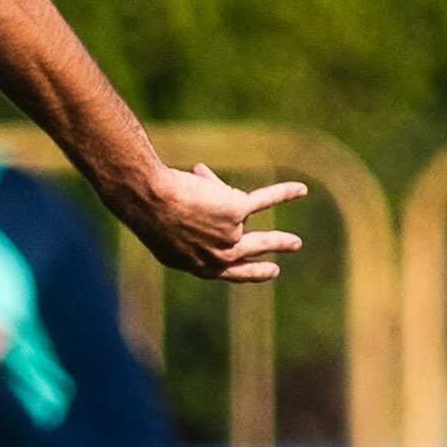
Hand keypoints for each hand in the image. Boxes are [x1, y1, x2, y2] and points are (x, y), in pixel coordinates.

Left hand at [125, 163, 306, 283]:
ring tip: (295, 244)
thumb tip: (202, 172)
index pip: (224, 272)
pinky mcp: (237, 211)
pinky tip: (300, 191)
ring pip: (261, 238)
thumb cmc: (145, 206)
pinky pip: (265, 199)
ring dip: (279, 242)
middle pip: (245, 262)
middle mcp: (215, 256)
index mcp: (193, 263)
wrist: (146, 196)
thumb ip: (189, 208)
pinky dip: (283, 193)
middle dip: (262, 268)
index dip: (245, 274)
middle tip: (275, 270)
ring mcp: (229, 235)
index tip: (264, 274)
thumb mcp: (166, 218)